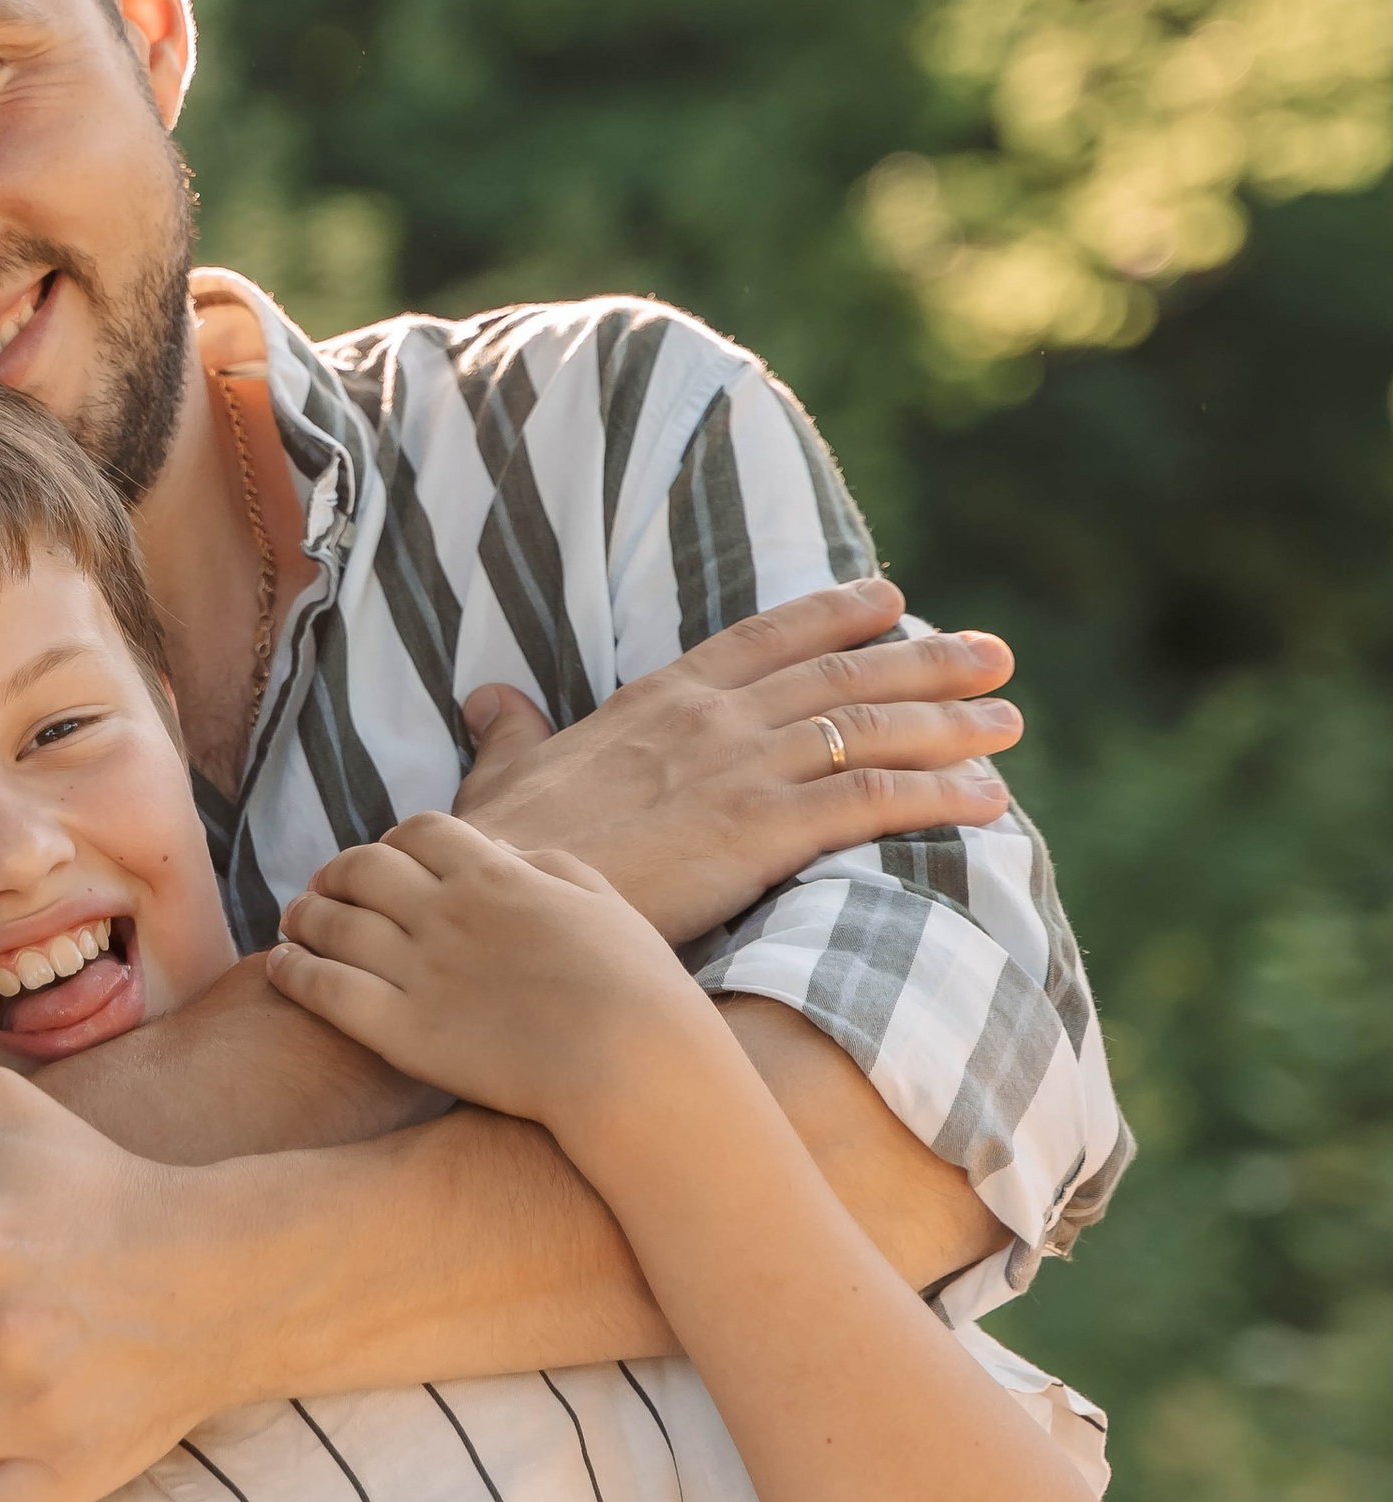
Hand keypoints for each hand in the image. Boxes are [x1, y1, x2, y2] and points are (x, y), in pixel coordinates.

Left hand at [270, 815, 713, 1148]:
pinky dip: (292, 971)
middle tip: (325, 889)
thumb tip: (506, 853)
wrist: (633, 1064)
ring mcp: (419, 971)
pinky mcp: (401, 1033)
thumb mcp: (603, 903)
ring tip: (292, 922)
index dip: (393, 842)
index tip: (386, 859)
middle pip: (363, 869)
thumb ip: (549, 869)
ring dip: (303, 915)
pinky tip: (279, 969)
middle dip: (338, 873)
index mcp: (495, 875)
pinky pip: (324, 990)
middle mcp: (445, 912)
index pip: (420, 832)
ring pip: (331, 923)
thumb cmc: (638, 989)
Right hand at [453, 575, 1020, 944]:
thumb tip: (492, 698)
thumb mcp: (504, 771)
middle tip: (991, 652)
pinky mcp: (759, 831)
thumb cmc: (494, 848)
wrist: (493, 902)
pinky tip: (988, 800)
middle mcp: (712, 719)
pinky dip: (938, 794)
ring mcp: (740, 770)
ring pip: (870, 728)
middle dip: (925, 661)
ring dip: (951, 722)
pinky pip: (869, 800)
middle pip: (840, 673)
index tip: (893, 599)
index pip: (764, 637)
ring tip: (1009, 720)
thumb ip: (512, 730)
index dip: (834, 614)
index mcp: (660, 699)